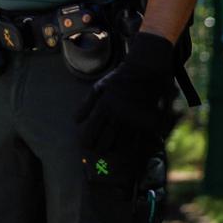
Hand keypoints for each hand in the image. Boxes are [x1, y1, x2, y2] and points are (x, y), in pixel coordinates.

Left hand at [75, 33, 176, 166]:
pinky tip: (128, 150)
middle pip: (105, 142)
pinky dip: (132, 146)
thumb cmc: (120, 78)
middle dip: (100, 148)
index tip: (86, 145)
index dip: (87, 142)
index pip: (91, 131)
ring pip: (121, 144)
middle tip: (98, 150)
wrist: (145, 69)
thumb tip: (76, 121)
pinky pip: (138, 139)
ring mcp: (133, 119)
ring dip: (115, 150)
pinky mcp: (146, 121)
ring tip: (111, 153)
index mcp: (104, 106)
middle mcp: (118, 114)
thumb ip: (86, 105)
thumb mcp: (99, 87)